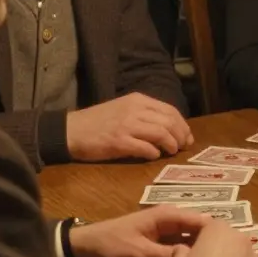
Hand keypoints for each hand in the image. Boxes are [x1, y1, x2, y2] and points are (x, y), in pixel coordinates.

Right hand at [66, 92, 192, 161]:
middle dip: (180, 136)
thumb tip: (170, 129)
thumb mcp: (124, 109)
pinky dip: (153, 153)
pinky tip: (153, 156)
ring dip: (170, 145)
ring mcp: (126, 125)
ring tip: (171, 152)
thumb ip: (145, 115)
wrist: (70, 130)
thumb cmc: (98, 122)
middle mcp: (134, 110)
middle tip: (182, 147)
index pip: (170, 111)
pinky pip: (145, 148)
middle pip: (169, 122)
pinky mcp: (118, 141)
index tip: (187, 137)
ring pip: (161, 133)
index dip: (183, 125)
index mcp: (138, 100)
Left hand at [68, 205, 208, 256]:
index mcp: (168, 216)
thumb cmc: (110, 246)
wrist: (82, 250)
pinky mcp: (161, 245)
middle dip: (213, 243)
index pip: (202, 221)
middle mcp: (172, 221)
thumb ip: (167, 255)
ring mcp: (167, 233)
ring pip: (192, 241)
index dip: (219, 233)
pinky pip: (182, 250)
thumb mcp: (138, 254)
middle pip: (200, 230)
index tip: (235, 248)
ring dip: (202, 251)